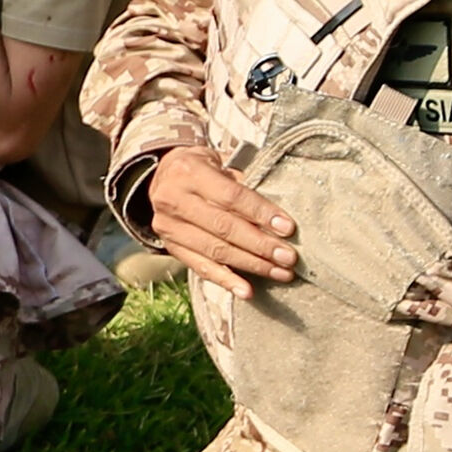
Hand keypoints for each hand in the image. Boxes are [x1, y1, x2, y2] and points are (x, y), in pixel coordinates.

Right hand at [145, 145, 295, 297]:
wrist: (162, 177)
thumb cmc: (202, 167)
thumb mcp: (219, 160)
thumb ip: (243, 178)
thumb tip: (279, 206)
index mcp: (188, 171)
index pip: (230, 196)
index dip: (261, 213)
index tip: (288, 228)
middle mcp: (173, 198)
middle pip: (223, 227)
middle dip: (260, 245)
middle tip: (289, 257)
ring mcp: (168, 225)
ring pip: (215, 250)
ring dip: (251, 265)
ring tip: (280, 273)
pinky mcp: (170, 246)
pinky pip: (200, 267)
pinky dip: (225, 281)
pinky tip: (247, 291)